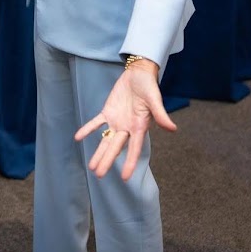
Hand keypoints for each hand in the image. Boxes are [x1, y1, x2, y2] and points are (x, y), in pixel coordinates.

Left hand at [74, 61, 176, 179]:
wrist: (138, 73)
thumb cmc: (149, 86)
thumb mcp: (155, 99)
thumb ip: (161, 115)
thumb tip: (172, 129)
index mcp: (139, 127)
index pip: (134, 148)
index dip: (129, 162)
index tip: (125, 178)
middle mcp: (127, 127)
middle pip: (116, 147)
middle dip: (107, 160)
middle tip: (99, 175)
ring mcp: (117, 120)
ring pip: (106, 139)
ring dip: (99, 152)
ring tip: (92, 167)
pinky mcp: (108, 111)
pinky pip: (97, 122)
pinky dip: (88, 129)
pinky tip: (78, 137)